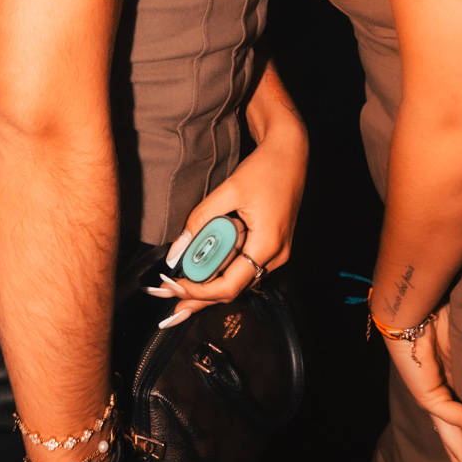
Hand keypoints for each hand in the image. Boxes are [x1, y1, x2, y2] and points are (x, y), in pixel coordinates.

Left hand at [146, 115, 308, 325]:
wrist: (290, 154)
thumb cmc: (265, 169)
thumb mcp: (228, 190)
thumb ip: (200, 220)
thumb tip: (177, 250)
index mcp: (267, 245)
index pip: (229, 285)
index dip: (198, 291)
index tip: (174, 287)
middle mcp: (276, 256)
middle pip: (233, 290)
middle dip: (200, 299)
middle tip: (171, 306)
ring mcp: (276, 253)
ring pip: (238, 283)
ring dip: (209, 289)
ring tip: (179, 292)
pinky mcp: (272, 247)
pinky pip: (244, 270)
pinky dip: (221, 275)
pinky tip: (202, 277)